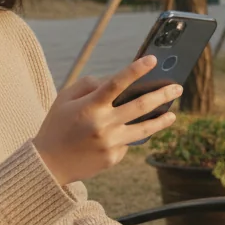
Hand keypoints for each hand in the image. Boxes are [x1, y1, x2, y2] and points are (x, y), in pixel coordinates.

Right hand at [33, 55, 182, 185]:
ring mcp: (110, 143)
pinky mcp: (113, 158)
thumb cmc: (57, 126)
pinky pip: (127, 143)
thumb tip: (115, 80)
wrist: (47, 165)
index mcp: (90, 106)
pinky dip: (126, 137)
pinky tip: (121, 136)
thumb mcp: (64, 99)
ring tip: (172, 114)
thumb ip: (89, 85)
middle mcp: (103, 124)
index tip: (153, 59)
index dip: (136, 69)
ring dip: (161, 120)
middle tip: (177, 87)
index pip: (117, 83)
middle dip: (162, 95)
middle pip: (141, 106)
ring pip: (144, 129)